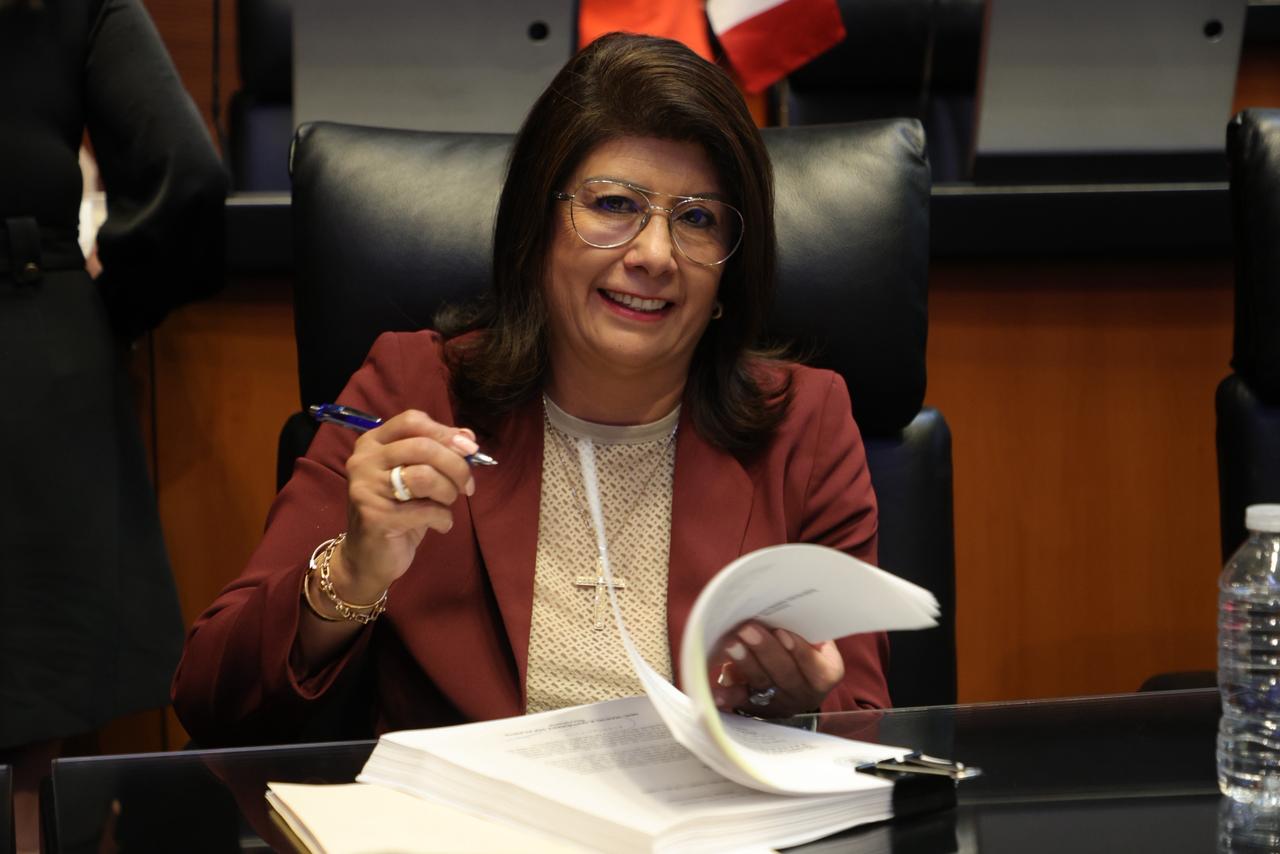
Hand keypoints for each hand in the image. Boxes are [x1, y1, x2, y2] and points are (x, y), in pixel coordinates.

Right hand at [332, 409, 478, 599]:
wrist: (369, 557)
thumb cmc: (399, 511)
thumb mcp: (420, 476)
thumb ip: (439, 453)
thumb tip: (467, 436)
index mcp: (373, 442)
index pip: (412, 421)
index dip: (445, 433)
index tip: (469, 449)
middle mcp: (364, 460)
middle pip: (423, 447)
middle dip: (456, 466)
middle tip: (467, 486)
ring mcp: (366, 487)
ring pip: (425, 475)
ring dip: (449, 492)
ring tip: (447, 505)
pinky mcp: (374, 515)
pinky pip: (425, 510)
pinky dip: (443, 519)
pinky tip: (439, 525)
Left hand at [708, 620, 844, 717]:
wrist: (796, 686)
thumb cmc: (802, 650)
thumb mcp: (814, 642)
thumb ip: (805, 631)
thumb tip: (780, 612)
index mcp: (825, 673)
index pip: (815, 666)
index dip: (800, 651)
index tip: (782, 632)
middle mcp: (804, 692)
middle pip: (785, 674)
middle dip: (765, 650)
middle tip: (747, 629)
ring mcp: (780, 703)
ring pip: (762, 683)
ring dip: (745, 663)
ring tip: (730, 644)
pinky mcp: (757, 708)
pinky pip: (741, 702)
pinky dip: (728, 696)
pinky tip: (715, 692)